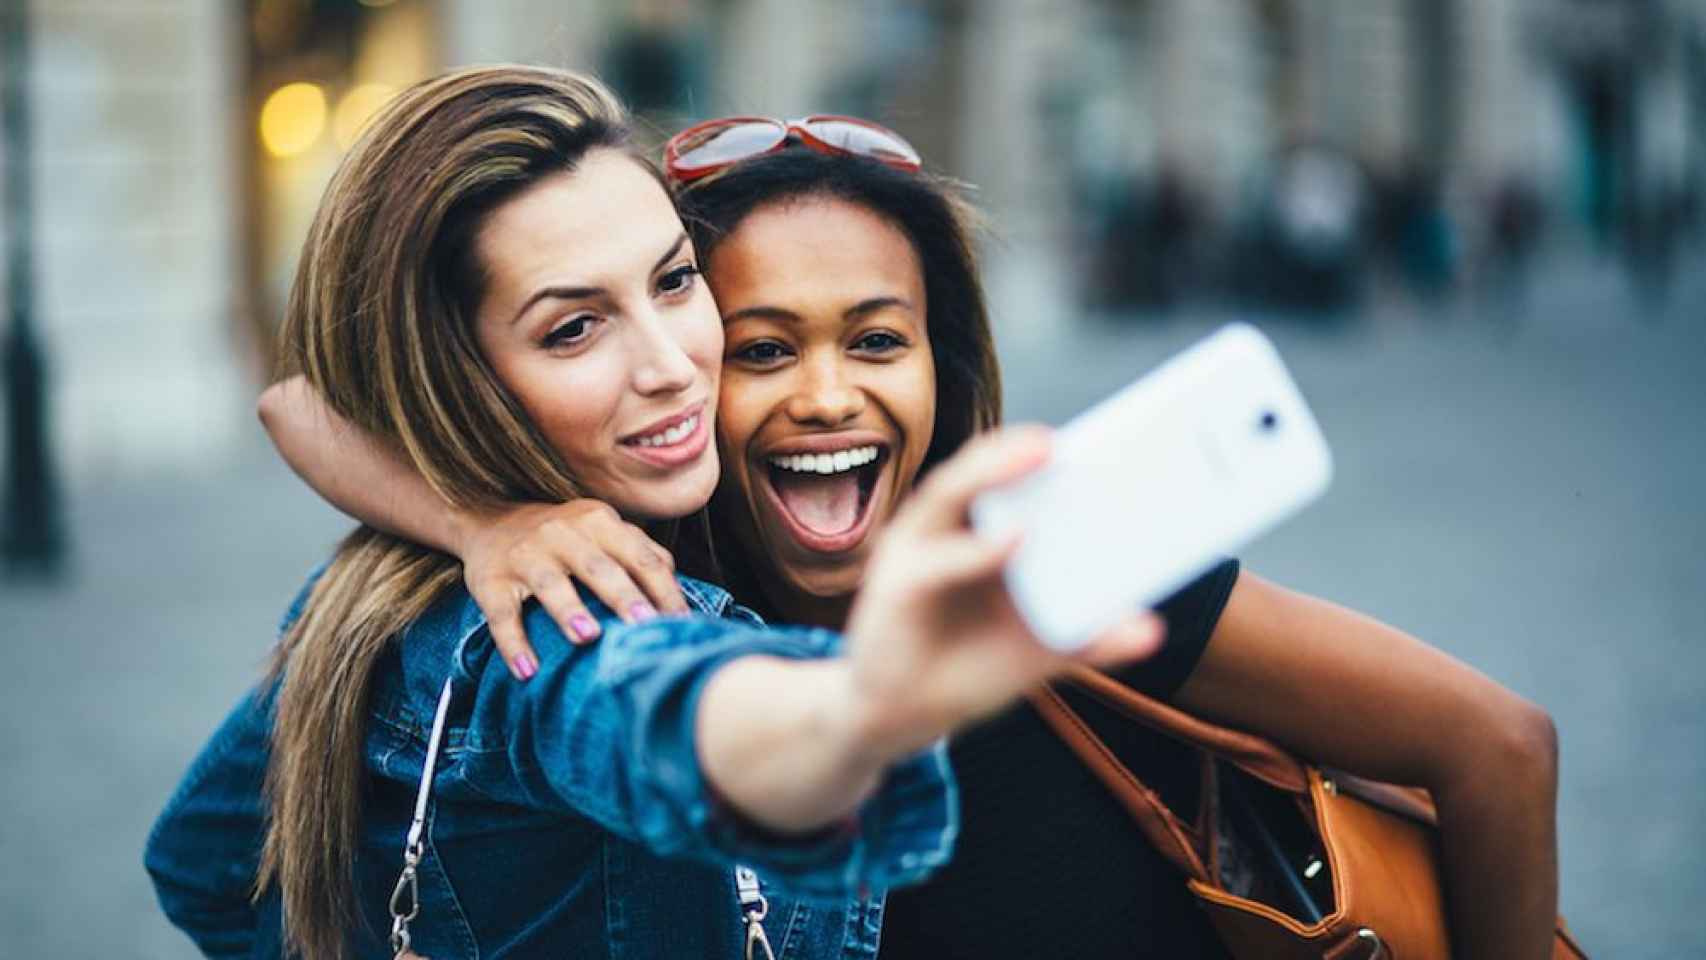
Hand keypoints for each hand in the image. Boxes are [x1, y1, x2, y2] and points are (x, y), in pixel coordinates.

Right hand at [456, 500, 687, 679]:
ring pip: (549, 583)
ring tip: (588, 637)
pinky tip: (527, 669)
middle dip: (622, 595)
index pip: (639, 556)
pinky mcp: (490, 581)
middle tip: (644, 625)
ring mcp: (525, 555)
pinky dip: (513, 643)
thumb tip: (680, 591)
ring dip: (568, 610)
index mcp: (598, 521)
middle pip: (598, 566)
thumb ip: (641, 553)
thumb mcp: (601, 532)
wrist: (489, 521)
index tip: (681, 624)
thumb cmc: (564, 538)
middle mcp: (561, 533)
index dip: (662, 590)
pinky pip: (501, 613)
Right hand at [840, 426, 1164, 761]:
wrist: (899, 717)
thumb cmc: (966, 668)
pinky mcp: (897, 587)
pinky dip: (977, 550)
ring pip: (950, 494)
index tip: (1101, 436)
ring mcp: (915, 552)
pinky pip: (938, 562)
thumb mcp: (1038, 650)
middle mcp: (943, 529)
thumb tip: (1150, 628)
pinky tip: (1016, 542)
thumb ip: (1087, 635)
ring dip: (994, 469)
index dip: (1048, 453)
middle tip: (1069, 435)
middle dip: (1020, 447)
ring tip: (1044, 452)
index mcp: (977, 531)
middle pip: (979, 471)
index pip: (1011, 477)